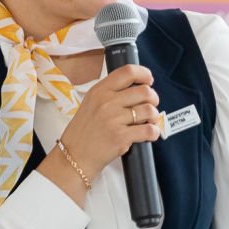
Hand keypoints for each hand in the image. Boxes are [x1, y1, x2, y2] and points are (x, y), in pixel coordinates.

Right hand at [57, 62, 160, 178]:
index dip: (144, 74)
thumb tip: (138, 89)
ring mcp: (114, 119)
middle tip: (151, 106)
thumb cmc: (84, 132)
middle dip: (153, 99)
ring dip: (154, 117)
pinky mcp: (120, 136)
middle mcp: (106, 102)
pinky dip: (153, 132)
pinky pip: (148, 130)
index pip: (128, 72)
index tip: (149, 80)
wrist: (74, 156)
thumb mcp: (91, 103)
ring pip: (149, 110)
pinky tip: (149, 134)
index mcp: (99, 90)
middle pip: (144, 91)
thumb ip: (111, 94)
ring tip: (149, 122)